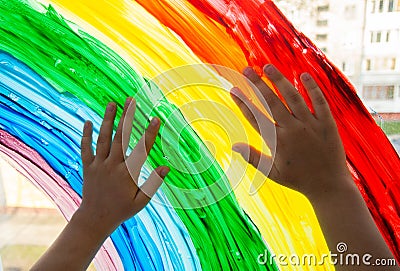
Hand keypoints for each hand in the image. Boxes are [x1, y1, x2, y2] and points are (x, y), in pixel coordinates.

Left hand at [78, 97, 168, 234]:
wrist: (95, 219)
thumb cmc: (121, 210)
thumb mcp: (141, 201)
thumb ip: (153, 183)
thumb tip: (167, 167)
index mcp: (128, 173)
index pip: (141, 149)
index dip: (149, 133)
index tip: (155, 118)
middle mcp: (113, 166)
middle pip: (121, 137)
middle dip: (127, 117)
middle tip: (131, 100)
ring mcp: (99, 165)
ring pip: (103, 139)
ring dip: (108, 120)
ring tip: (112, 104)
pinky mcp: (88, 167)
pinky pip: (86, 148)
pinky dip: (86, 135)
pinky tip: (87, 121)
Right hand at [231, 65, 398, 269]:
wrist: (329, 186)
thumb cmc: (298, 180)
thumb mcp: (272, 172)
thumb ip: (253, 157)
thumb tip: (234, 145)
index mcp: (278, 141)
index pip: (256, 117)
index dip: (243, 102)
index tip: (234, 90)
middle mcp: (293, 130)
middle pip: (272, 102)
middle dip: (257, 84)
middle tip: (247, 69)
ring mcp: (311, 125)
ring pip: (293, 97)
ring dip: (279, 80)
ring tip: (267, 67)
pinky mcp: (327, 123)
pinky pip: (319, 102)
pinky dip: (312, 88)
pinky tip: (303, 75)